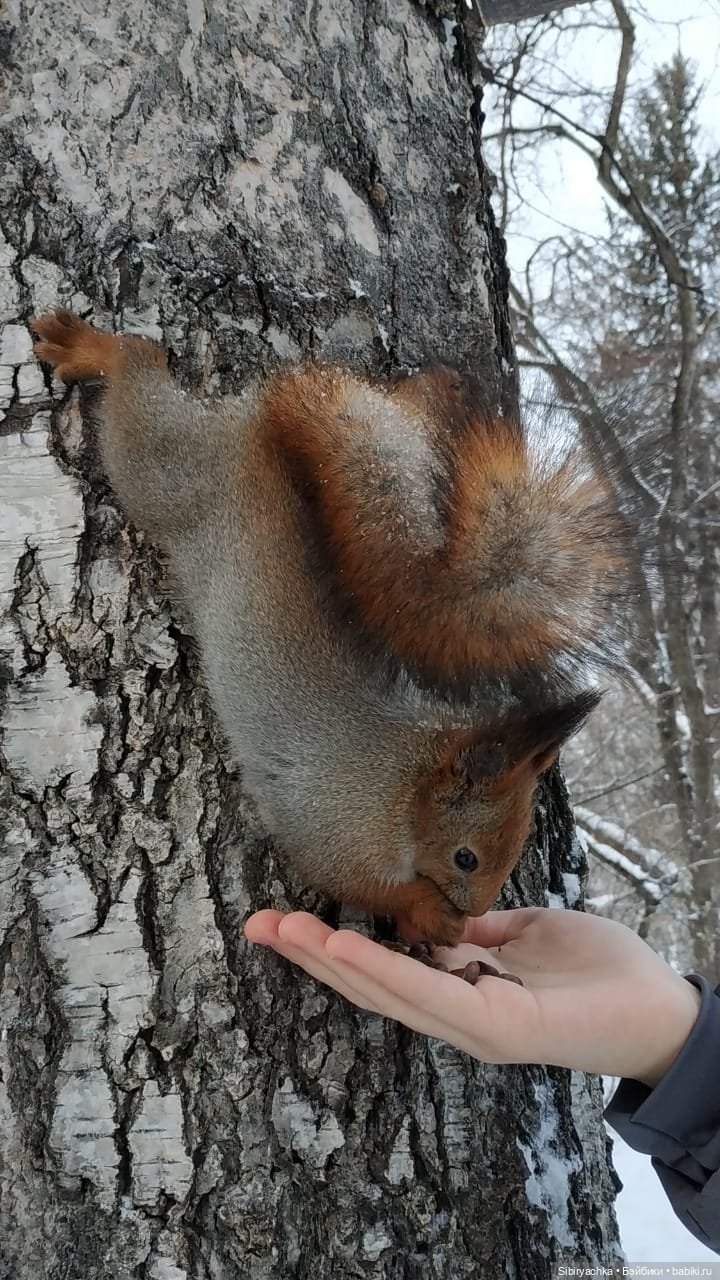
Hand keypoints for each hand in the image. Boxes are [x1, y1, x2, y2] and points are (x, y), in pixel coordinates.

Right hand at [244, 907, 701, 1085]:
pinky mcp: (496, 1029)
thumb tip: (440, 917)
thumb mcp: (528, 934)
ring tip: (283, 931)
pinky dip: (380, 969)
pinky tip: (341, 946)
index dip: (332, 950)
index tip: (285, 921)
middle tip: (256, 925)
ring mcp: (472, 1026)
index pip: (384, 971)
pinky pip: (427, 994)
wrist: (661, 1006)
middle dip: (309, 957)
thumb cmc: (600, 969)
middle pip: (369, 987)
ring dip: (330, 961)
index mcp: (462, 993)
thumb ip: (479, 932)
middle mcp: (456, 1016)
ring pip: (385, 992)